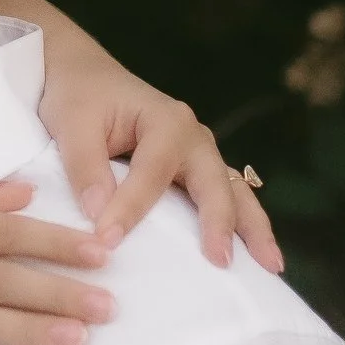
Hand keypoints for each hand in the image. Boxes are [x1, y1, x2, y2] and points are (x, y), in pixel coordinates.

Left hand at [38, 27, 280, 272]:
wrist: (85, 77)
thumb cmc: (79, 99)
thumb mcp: (73, 124)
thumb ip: (84, 167)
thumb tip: (98, 215)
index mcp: (166, 121)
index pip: (152, 173)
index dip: (130, 208)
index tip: (108, 241)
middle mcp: (193, 137)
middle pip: (215, 182)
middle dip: (220, 223)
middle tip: (221, 263)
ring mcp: (201, 154)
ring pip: (235, 192)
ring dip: (254, 229)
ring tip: (271, 267)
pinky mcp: (196, 171)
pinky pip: (226, 198)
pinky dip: (243, 226)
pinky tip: (256, 258)